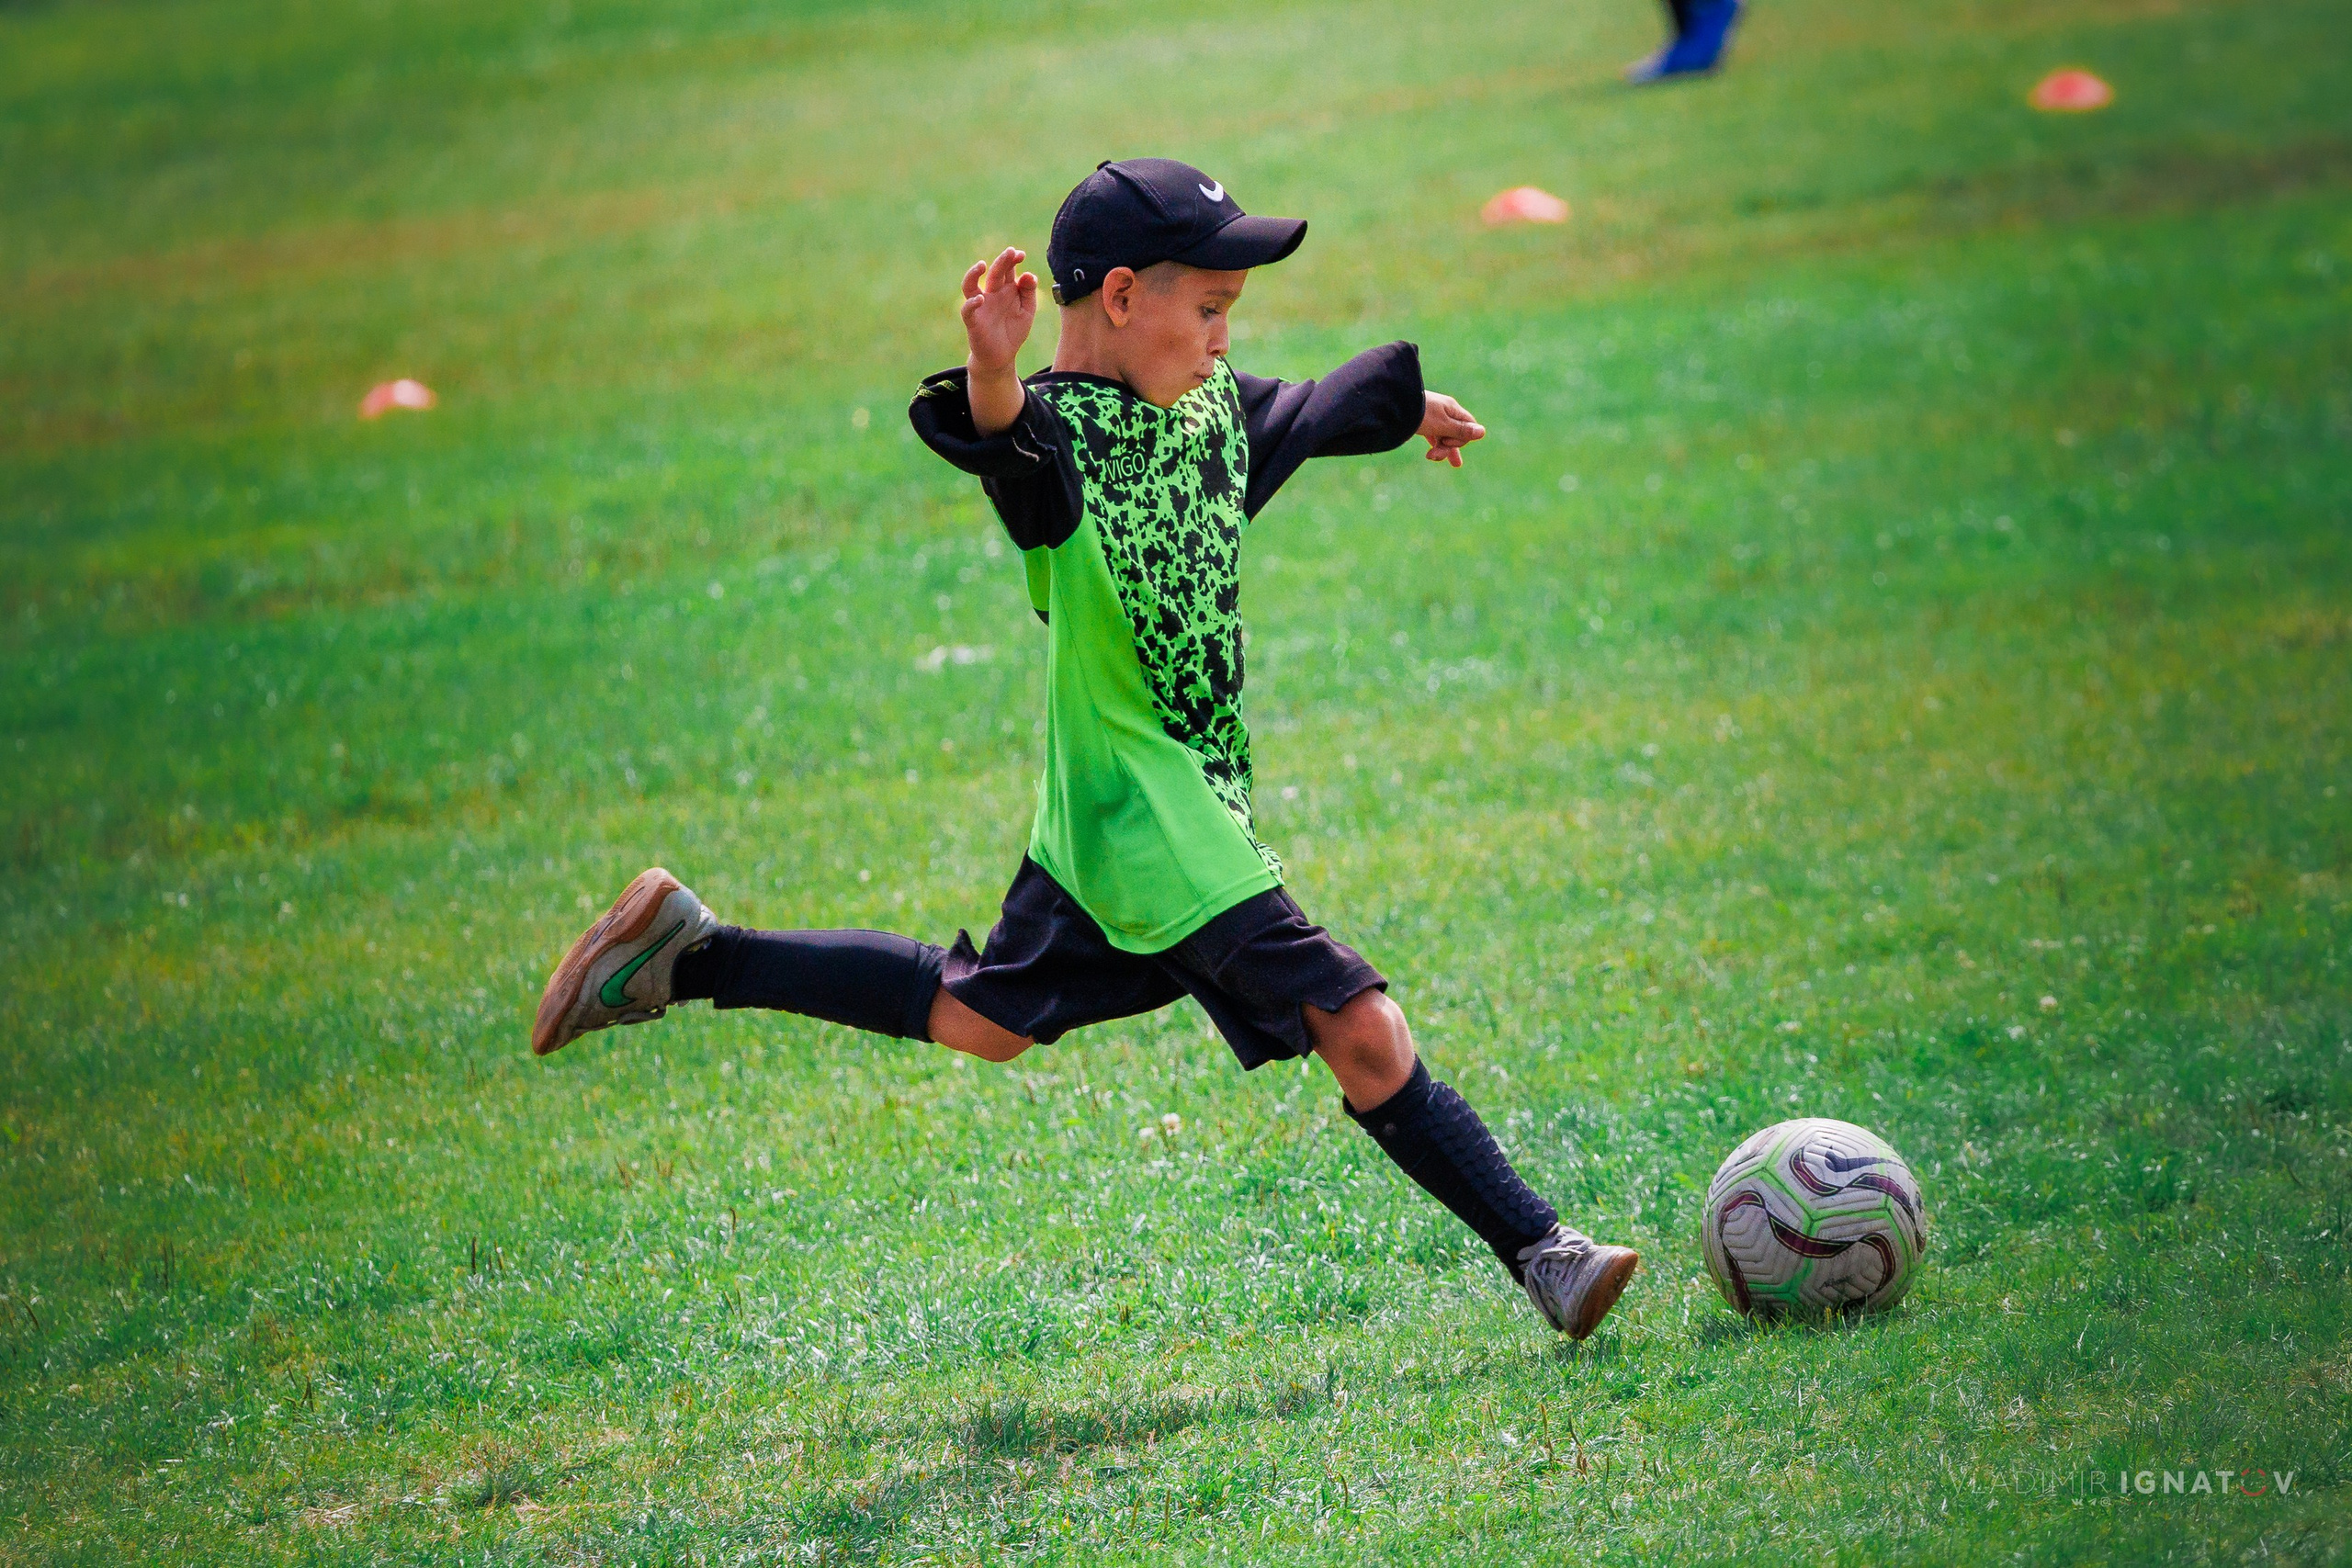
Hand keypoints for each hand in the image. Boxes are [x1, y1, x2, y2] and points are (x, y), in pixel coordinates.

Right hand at [961, 247, 1037, 373]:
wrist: (1002, 357)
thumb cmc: (1013, 331)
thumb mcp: (1027, 311)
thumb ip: (1028, 292)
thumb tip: (1028, 274)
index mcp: (1005, 290)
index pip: (1008, 270)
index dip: (1013, 260)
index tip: (1021, 254)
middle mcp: (991, 294)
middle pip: (994, 273)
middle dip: (1002, 261)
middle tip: (1011, 252)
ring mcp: (980, 306)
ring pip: (970, 285)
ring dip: (974, 274)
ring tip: (982, 265)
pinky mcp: (973, 321)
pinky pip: (967, 310)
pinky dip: (971, 303)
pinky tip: (980, 298)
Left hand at [1418, 391, 1484, 466]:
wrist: (1390, 405)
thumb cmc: (1418, 414)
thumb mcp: (1441, 425)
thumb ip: (1461, 430)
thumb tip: (1482, 432)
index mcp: (1452, 409)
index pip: (1469, 426)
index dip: (1462, 439)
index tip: (1447, 441)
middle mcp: (1445, 411)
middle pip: (1456, 433)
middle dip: (1448, 447)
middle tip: (1433, 456)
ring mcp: (1433, 416)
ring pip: (1444, 436)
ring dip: (1439, 449)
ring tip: (1430, 458)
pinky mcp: (1422, 422)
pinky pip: (1434, 435)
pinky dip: (1433, 445)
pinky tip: (1431, 454)